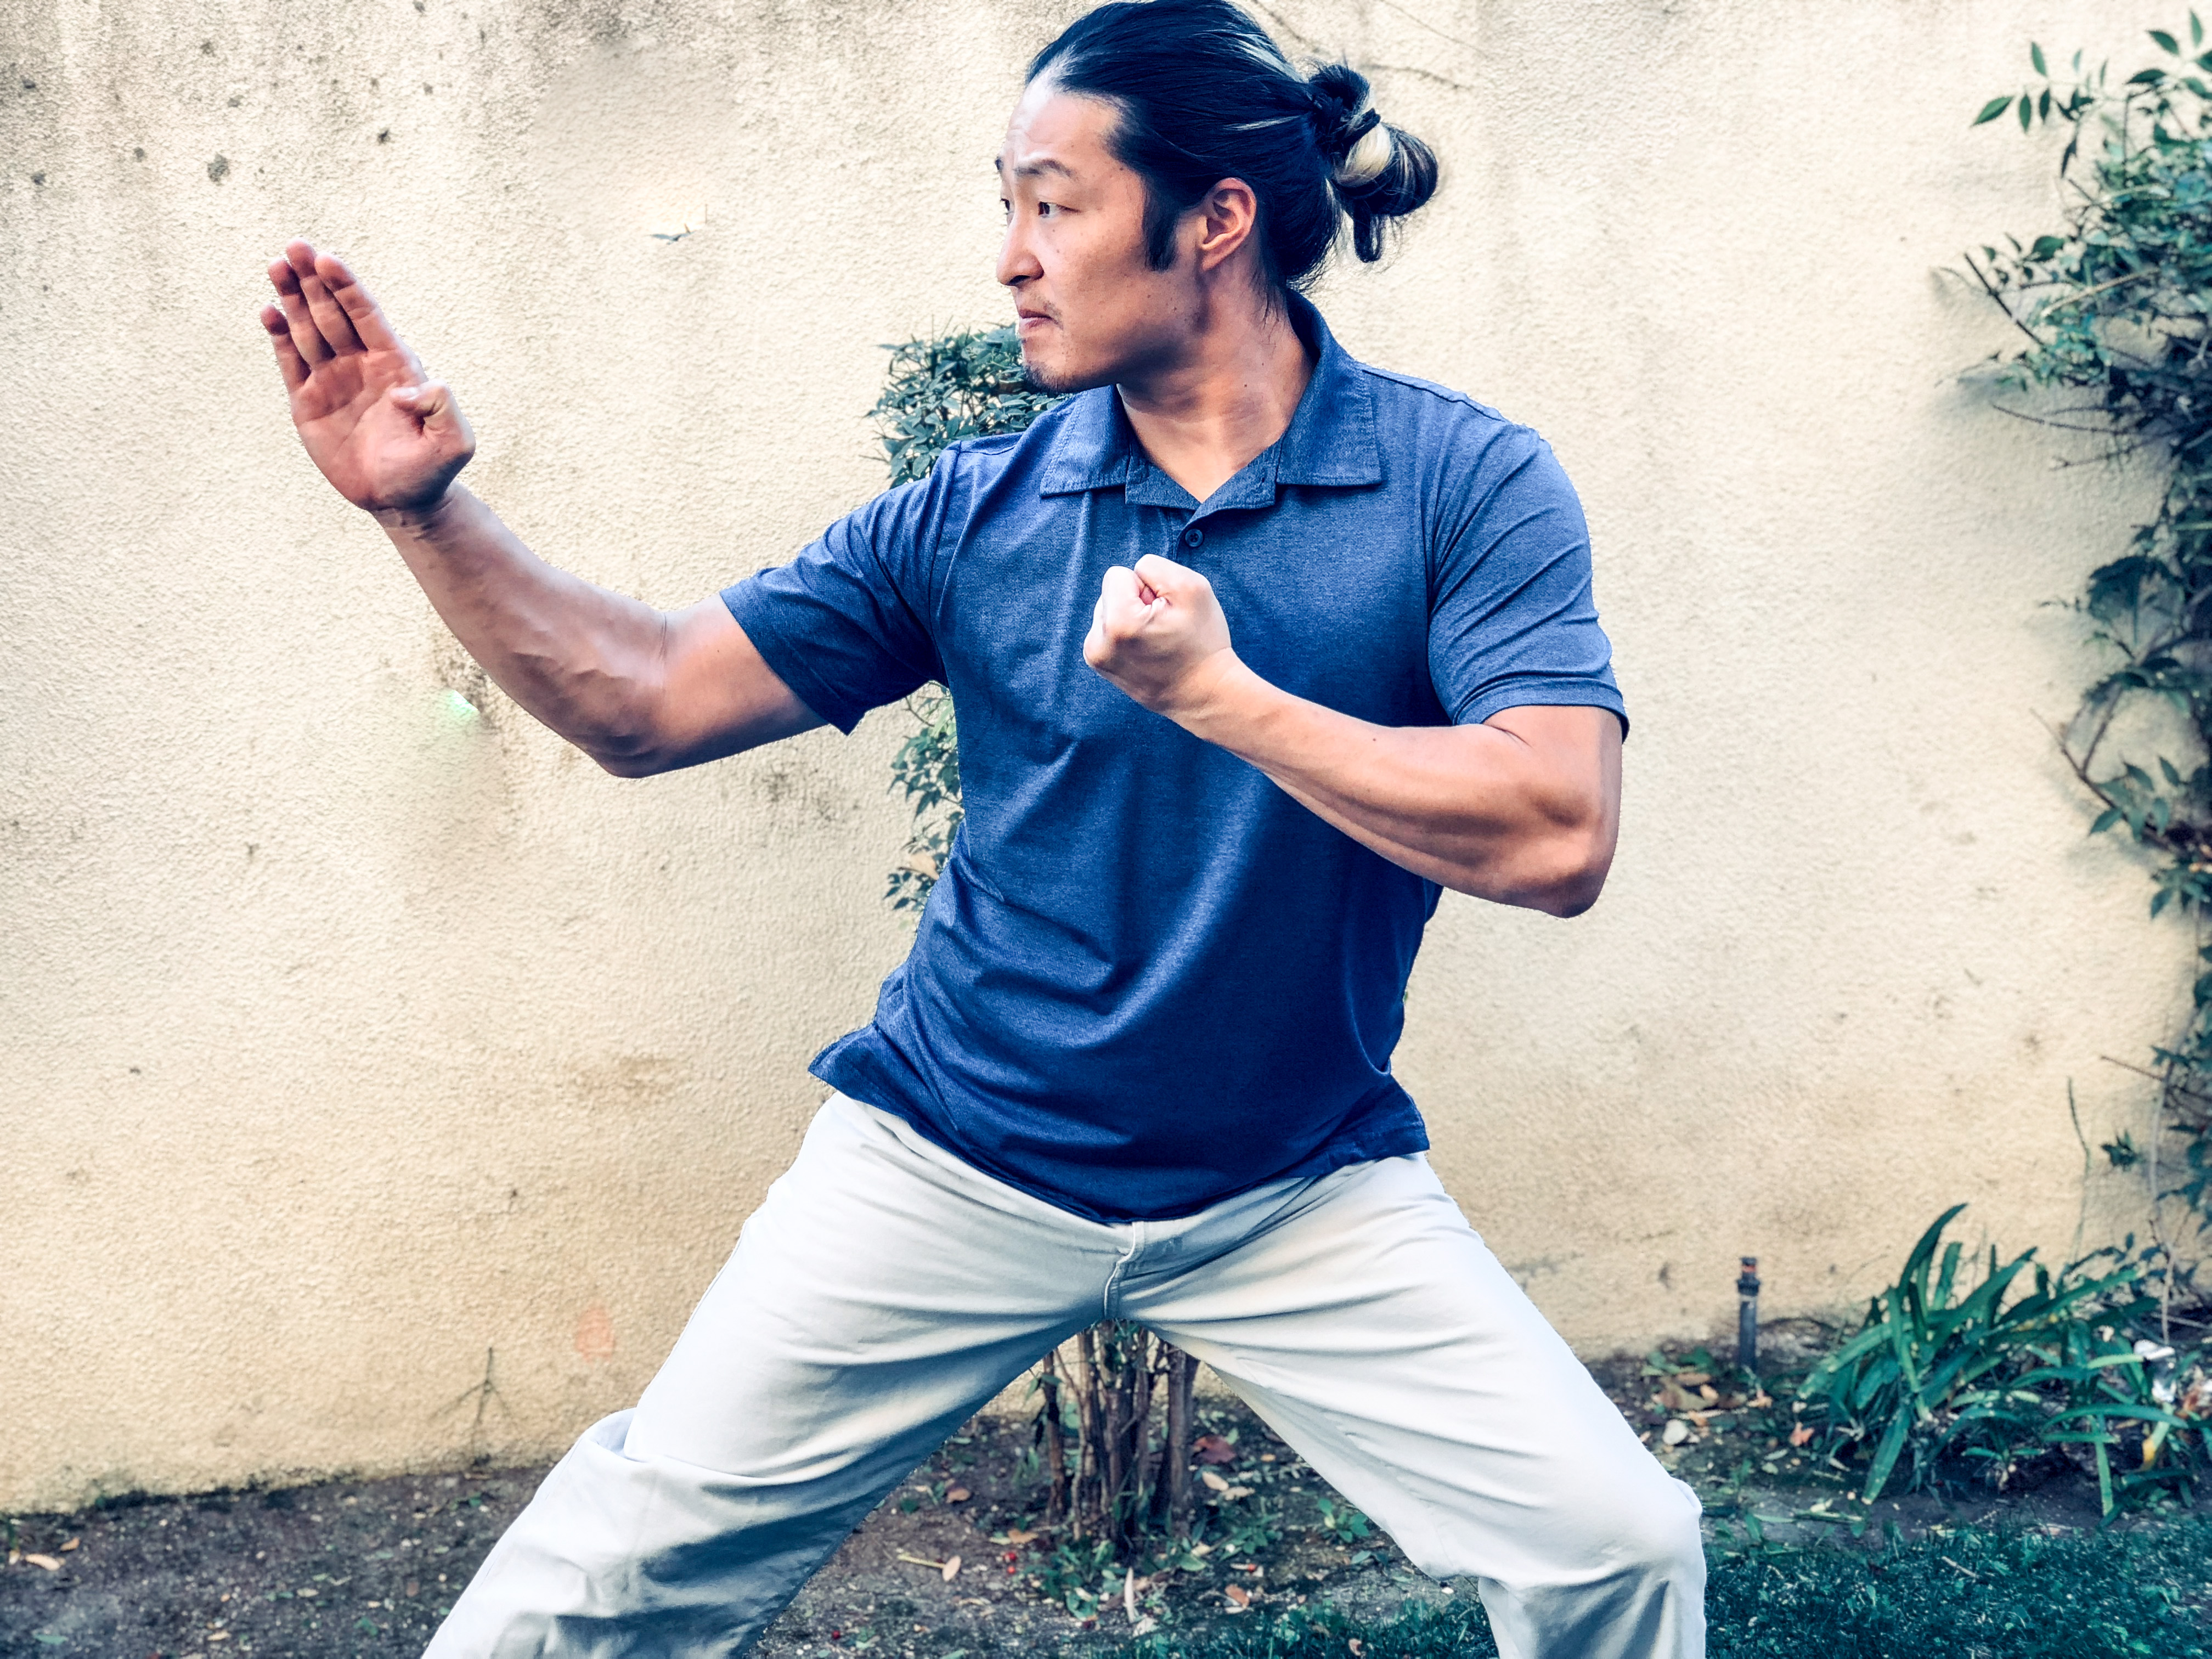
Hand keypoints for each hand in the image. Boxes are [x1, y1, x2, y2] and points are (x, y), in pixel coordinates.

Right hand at [258, 240, 473, 514]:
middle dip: (314, 279)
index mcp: (395, 364)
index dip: (347, 286)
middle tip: (295, 246)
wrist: (401, 500)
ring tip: (277, 265)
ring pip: (308, 329)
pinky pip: (290, 361)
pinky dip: (279, 337)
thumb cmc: (431, 470)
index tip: (327, 259)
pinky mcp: (308, 401)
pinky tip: (269, 312)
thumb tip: (410, 388)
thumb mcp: (453, 441)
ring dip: (292, 298)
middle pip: (332, 311)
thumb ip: (443, 408)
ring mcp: (332, 379)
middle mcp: (360, 364)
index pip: (366, 315)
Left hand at [1082, 552, 1238, 716]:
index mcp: (1118, 622)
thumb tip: (1131, 578)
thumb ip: (1153, 567)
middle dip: (1135, 602)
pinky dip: (1125, 632)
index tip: (1163, 612)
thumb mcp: (1191, 588)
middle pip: (1109, 592)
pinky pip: (1106, 628)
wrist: (1204, 693)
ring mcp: (1096, 656)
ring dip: (1130, 617)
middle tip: (1162, 628)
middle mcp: (1099, 642)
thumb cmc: (1202, 640)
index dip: (1146, 586)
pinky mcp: (1099, 664)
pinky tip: (1146, 649)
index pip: (1118, 574)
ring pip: (1107, 609)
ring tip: (1156, 640)